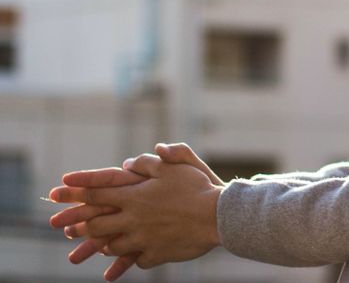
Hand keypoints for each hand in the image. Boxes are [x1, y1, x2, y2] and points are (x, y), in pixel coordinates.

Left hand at [49, 143, 224, 278]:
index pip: (97, 192)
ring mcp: (143, 238)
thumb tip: (129, 163)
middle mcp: (134, 218)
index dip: (74, 191)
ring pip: (113, 246)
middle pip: (97, 224)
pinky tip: (133, 259)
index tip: (55, 192)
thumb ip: (150, 163)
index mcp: (135, 196)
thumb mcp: (175, 166)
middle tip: (67, 228)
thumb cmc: (198, 187)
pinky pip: (138, 260)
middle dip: (81, 226)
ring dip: (103, 245)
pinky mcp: (156, 254)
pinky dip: (133, 259)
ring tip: (99, 247)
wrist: (218, 216)